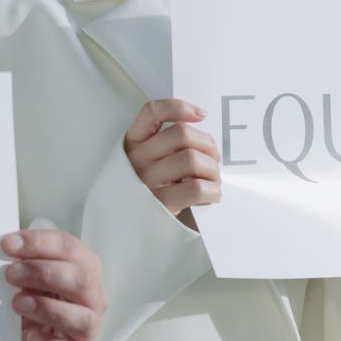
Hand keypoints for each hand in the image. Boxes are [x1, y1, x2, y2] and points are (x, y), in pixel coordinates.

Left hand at [1, 230, 106, 340]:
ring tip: (19, 304)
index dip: (40, 243)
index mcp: (82, 271)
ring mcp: (87, 333)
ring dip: (49, 308)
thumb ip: (22, 263)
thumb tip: (5, 246)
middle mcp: (91, 300)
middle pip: (83, 279)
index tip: (8, 244)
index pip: (71, 248)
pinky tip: (33, 338)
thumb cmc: (28, 309)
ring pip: (84, 319)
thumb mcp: (25, 282)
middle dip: (44, 272)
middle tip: (11, 274)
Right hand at [123, 99, 219, 228]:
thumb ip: (167, 146)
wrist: (125, 232)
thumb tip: (207, 141)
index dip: (179, 108)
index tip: (202, 115)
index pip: (152, 112)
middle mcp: (135, 159)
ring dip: (212, 168)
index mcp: (132, 142)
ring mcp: (145, 182)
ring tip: (214, 179)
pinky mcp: (159, 206)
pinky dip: (213, 190)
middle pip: (182, 134)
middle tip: (215, 158)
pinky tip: (212, 195)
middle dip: (208, 144)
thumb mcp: (147, 162)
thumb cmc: (146, 191)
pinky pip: (196, 188)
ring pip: (191, 159)